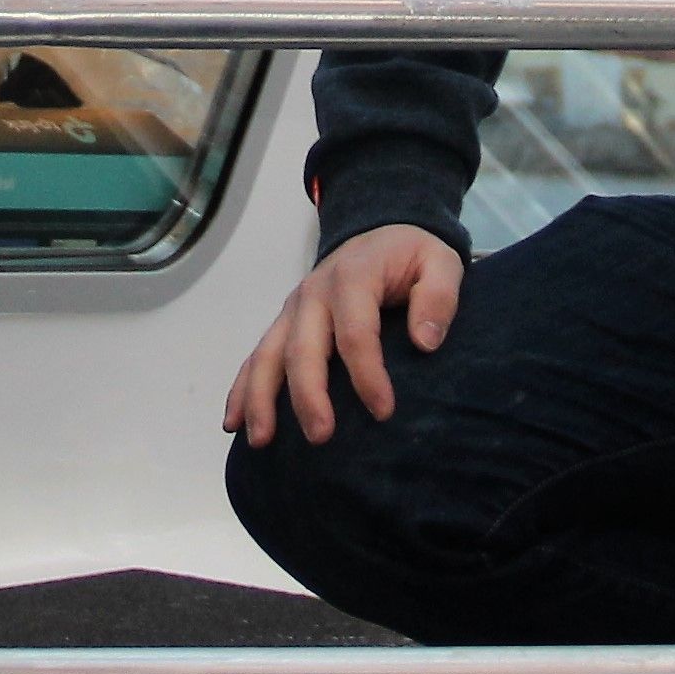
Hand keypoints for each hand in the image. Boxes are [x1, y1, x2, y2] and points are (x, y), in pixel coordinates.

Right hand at [224, 225, 462, 446]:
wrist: (383, 233)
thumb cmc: (412, 256)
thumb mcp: (441, 262)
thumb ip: (439, 297)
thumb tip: (426, 341)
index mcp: (353, 276)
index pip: (355, 331)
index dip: (367, 374)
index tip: (384, 412)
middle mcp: (314, 293)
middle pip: (303, 348)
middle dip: (308, 394)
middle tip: (321, 437)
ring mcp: (294, 309)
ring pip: (268, 354)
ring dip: (261, 397)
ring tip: (262, 441)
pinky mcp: (285, 323)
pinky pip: (257, 356)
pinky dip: (242, 388)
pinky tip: (233, 422)